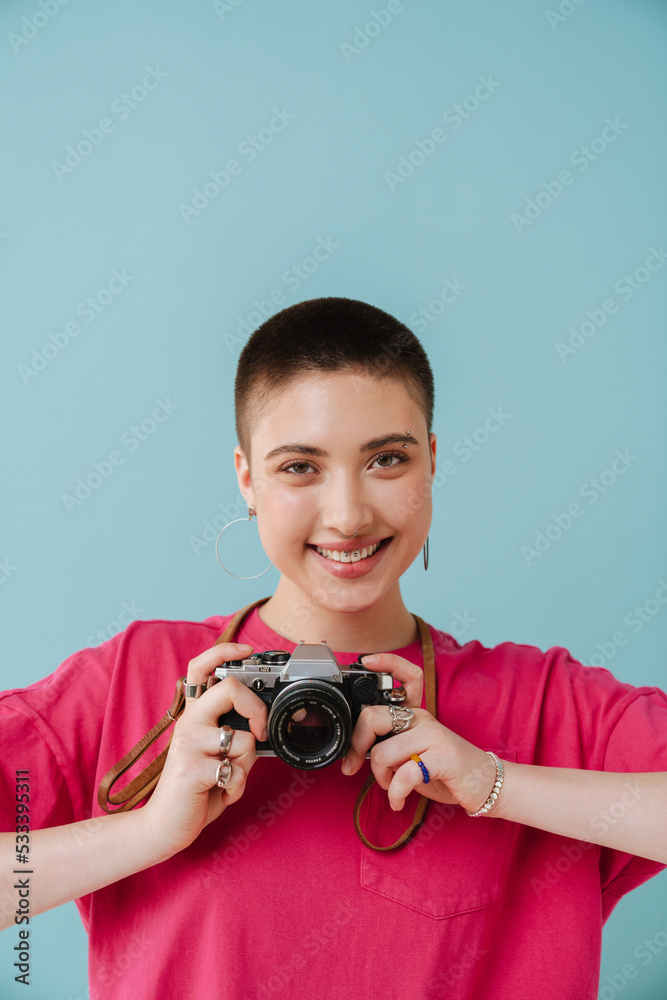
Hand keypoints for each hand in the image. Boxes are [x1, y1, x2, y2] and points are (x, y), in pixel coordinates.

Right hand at [142, 641, 267, 855]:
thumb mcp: (215, 753)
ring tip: (228, 776)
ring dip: (246, 764)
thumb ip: (233, 733)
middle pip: (231, 689)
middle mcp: (189, 722)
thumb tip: (262, 724)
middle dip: (257, 709)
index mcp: (194, 714)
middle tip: (259, 730)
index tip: (247, 649)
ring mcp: (189, 744)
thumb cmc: (195, 788)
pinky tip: (222, 792)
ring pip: (243, 738)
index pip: (200, 668)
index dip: (224, 651)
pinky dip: (237, 787)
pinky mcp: (192, 768)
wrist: (164, 825)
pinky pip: (237, 770)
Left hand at [340, 652, 498, 813]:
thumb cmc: (445, 771)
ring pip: (381, 753)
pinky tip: (398, 800)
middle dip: (356, 746)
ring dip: (380, 778)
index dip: (387, 662)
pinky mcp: (442, 757)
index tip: (367, 661)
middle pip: (373, 717)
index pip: (406, 676)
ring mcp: (433, 736)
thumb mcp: (413, 755)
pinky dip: (395, 793)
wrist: (484, 785)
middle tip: (352, 766)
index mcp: (416, 714)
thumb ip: (391, 746)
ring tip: (392, 787)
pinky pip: (403, 775)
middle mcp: (423, 719)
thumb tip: (357, 751)